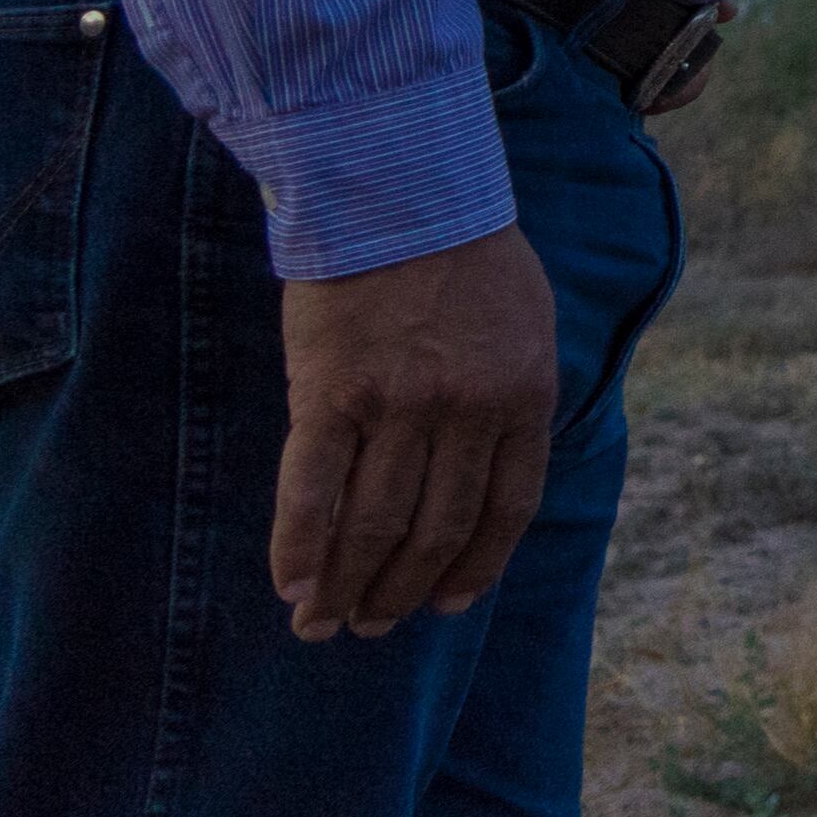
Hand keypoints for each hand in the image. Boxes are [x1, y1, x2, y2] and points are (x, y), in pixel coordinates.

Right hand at [270, 225, 555, 638]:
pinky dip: (300, 548)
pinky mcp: (330, 393)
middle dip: (402, 590)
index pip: (507, 507)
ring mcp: (399, 405)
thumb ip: (514, 395)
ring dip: (348, 586)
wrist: (400, 190)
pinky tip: (292, 588)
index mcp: (524, 394)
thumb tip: (495, 469)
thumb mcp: (525, 322)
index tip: (449, 605)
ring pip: (373, 523)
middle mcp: (467, 410)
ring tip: (326, 624)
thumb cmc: (465, 252)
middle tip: (374, 626)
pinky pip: (312, 491)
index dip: (476, 566)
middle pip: (436, 529)